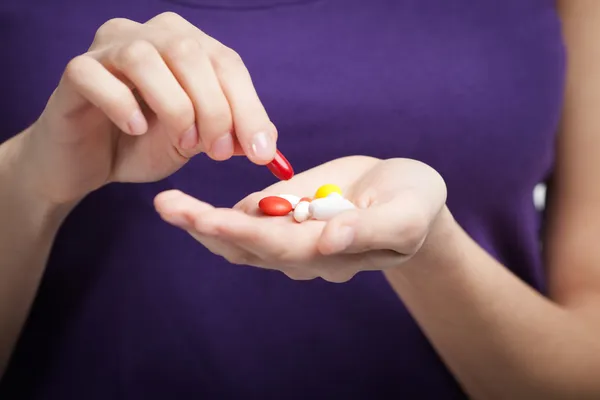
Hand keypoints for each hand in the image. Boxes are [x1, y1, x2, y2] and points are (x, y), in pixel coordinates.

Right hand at [17, 12, 275, 205]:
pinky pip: (97, 76)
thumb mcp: (197, 141)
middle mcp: (148, 35)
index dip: (249, 108)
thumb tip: (266, 142)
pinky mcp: (75, 72)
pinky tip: (135, 128)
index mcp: (184, 45)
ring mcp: (107, 49)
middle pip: (191, 53)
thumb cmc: (143, 143)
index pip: (226, 63)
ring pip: (146, 58)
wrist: (89, 162)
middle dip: (214, 109)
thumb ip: (230, 135)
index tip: (262, 153)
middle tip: (218, 153)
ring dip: (174, 107)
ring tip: (182, 143)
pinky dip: (122, 104)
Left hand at [154, 156, 447, 282]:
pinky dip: (217, 213)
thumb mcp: (407, 214)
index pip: (280, 248)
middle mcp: (304, 251)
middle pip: (247, 247)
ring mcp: (291, 234)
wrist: (407, 193)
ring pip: (239, 237)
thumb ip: (371, 230)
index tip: (208, 219)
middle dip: (206, 227)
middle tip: (168, 206)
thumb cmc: (414, 203)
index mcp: (331, 252)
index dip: (244, 234)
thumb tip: (329, 238)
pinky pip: (248, 217)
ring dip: (202, 220)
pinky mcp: (286, 214)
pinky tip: (189, 203)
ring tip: (168, 203)